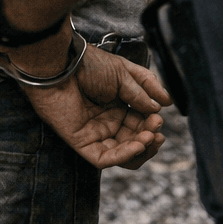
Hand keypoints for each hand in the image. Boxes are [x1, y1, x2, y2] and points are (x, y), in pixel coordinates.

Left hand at [14, 44, 169, 169]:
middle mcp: (106, 120)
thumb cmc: (88, 64)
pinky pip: (106, 158)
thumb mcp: (123, 74)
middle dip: (150, 136)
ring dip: (141, 149)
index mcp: (116, 104)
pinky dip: (125, 155)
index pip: (140, 123)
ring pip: (123, 154)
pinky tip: (139, 144)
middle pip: (134, 141)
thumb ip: (143, 92)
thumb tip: (161, 107)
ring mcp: (94, 133)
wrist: (61, 64)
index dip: (151, 125)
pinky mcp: (82, 142)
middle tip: (156, 126)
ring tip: (151, 136)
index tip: (160, 117)